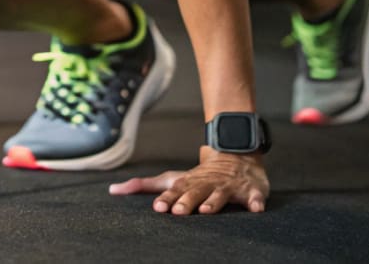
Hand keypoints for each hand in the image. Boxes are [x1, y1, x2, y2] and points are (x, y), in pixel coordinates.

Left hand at [108, 148, 268, 214]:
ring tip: (206, 211)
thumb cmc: (198, 175)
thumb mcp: (171, 178)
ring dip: (214, 203)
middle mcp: (207, 184)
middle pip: (196, 193)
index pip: (175, 191)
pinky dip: (256, 202)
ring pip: (221, 195)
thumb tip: (112, 190)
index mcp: (188, 183)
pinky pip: (255, 197)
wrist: (235, 156)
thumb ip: (143, 186)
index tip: (158, 208)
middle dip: (187, 202)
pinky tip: (256, 209)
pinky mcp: (250, 190)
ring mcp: (228, 187)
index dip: (167, 199)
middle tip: (178, 212)